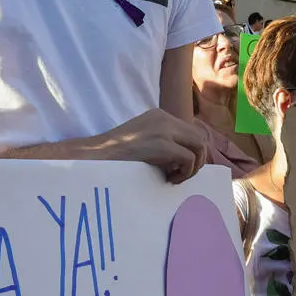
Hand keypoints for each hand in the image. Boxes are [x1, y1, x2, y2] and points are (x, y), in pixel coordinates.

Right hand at [93, 109, 207, 182]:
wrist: (96, 155)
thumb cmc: (115, 155)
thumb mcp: (142, 140)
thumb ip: (163, 142)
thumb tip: (186, 158)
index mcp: (159, 116)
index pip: (190, 132)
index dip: (192, 152)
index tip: (180, 168)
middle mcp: (164, 118)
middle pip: (199, 138)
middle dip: (198, 160)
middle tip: (182, 175)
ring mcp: (164, 129)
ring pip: (199, 146)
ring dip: (193, 167)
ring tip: (176, 177)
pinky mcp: (162, 144)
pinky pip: (189, 159)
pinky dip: (185, 173)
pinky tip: (170, 179)